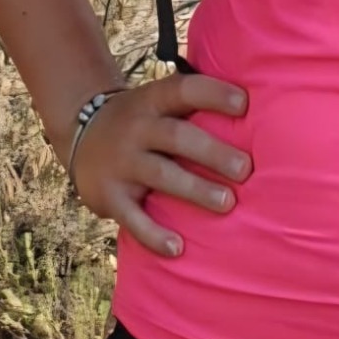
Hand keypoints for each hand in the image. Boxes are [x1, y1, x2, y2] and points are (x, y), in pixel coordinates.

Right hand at [66, 75, 250, 257]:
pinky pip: (132, 217)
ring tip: (227, 203)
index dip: (213, 95)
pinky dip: (154, 234)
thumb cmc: (142, 121)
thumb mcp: (157, 102)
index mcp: (152, 101)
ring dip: (195, 190)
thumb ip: (193, 106)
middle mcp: (136, 128)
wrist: (80, 134)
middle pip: (176, 136)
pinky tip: (178, 248)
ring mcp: (121, 162)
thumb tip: (257, 111)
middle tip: (246, 169)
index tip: (244, 104)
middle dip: (212, 152)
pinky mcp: (109, 196)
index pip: (183, 91)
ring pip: (160, 174)